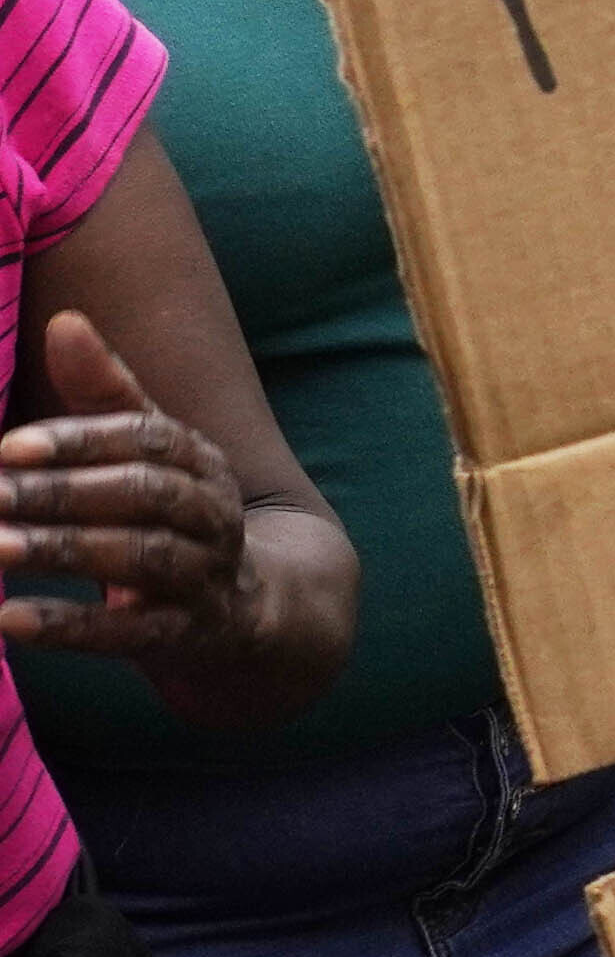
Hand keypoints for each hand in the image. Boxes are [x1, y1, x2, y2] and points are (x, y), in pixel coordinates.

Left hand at [0, 312, 254, 659]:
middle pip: (145, 495)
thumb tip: (65, 321)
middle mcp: (212, 515)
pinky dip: (71, 625)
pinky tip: (11, 619)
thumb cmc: (172, 517)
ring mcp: (203, 577)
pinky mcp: (182, 634)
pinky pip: (129, 633)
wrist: (249, 612)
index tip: (9, 447)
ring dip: (63, 550)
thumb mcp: (149, 454)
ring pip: (140, 557)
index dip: (81, 441)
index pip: (148, 440)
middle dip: (64, 493)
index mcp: (201, 462)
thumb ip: (104, 392)